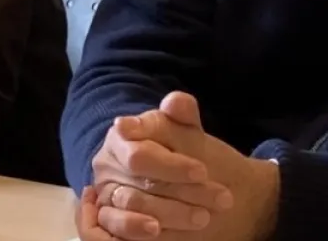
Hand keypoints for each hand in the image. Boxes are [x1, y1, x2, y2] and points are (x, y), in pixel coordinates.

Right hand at [87, 92, 277, 240]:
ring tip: (204, 217)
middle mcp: (107, 169)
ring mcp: (108, 197)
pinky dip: (137, 232)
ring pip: (130, 212)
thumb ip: (183, 113)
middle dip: (180, 193)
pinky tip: (159, 232)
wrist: (196, 184)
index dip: (171, 166)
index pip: (140, 156)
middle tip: (220, 199)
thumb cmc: (186, 153)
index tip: (202, 172)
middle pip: (137, 187)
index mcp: (120, 140)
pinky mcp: (112, 222)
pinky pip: (115, 233)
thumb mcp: (188, 131)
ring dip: (170, 215)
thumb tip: (176, 101)